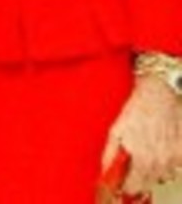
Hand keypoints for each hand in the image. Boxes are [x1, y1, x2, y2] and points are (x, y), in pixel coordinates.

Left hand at [101, 75, 181, 193]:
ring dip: (153, 168)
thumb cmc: (137, 108)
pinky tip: (159, 145)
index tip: (123, 178)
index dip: (126, 183)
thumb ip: (109, 154)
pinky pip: (174, 166)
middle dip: (138, 176)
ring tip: (147, 148)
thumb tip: (105, 170)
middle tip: (134, 160)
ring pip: (162, 176)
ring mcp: (173, 159)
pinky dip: (167, 160)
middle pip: (147, 183)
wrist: (159, 93)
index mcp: (141, 160)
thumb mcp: (116, 129)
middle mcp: (159, 163)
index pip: (133, 187)